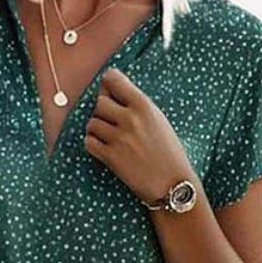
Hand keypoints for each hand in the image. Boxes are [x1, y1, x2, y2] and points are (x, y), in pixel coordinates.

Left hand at [83, 67, 195, 203]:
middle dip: (103, 111)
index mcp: (144, 104)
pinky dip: (93, 144)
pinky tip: (104, 148)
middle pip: (99, 102)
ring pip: (92, 123)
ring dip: (97, 129)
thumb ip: (137, 105)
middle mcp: (130, 118)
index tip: (111, 95)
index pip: (112, 79)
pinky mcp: (111, 157)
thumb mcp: (158, 119)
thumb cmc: (169, 152)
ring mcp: (119, 138)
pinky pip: (88, 142)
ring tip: (110, 137)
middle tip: (113, 122)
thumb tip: (111, 93)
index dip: (108, 87)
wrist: (173, 183)